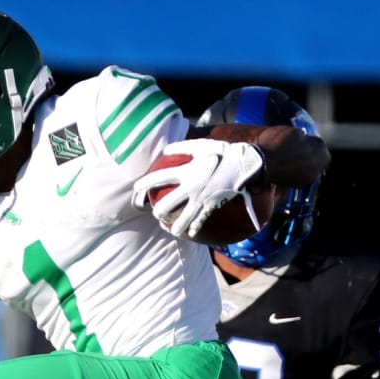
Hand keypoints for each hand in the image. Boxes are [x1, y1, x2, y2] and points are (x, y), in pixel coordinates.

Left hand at [134, 139, 265, 238]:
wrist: (242, 165)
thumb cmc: (221, 152)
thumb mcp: (201, 145)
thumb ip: (181, 147)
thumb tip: (164, 150)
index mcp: (187, 171)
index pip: (161, 177)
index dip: (147, 182)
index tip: (137, 188)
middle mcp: (191, 187)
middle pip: (168, 203)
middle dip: (159, 210)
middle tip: (155, 213)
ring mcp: (201, 199)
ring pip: (183, 218)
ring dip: (175, 226)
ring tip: (169, 229)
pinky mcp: (211, 206)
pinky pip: (201, 220)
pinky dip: (195, 228)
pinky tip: (190, 233)